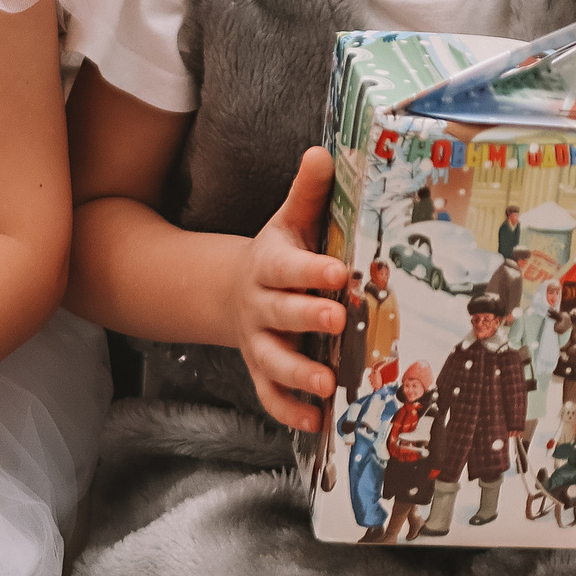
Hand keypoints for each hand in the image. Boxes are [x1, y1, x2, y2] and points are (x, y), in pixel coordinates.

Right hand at [235, 148, 349, 432]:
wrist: (235, 291)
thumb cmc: (281, 254)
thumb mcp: (290, 220)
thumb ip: (308, 191)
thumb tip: (323, 152)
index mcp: (270, 265)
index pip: (288, 267)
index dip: (312, 271)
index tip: (340, 273)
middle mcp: (260, 306)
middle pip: (280, 314)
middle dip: (307, 319)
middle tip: (336, 321)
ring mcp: (258, 342)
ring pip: (271, 362)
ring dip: (297, 375)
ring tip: (326, 384)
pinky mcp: (260, 372)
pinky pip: (268, 396)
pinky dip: (288, 411)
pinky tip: (315, 423)